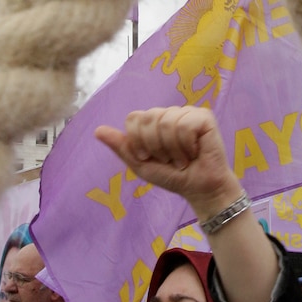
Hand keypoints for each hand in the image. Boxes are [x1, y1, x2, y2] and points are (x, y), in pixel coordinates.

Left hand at [95, 106, 241, 220]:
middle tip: (168, 159)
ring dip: (172, 149)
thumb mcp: (141, 165)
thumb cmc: (173, 177)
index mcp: (153, 122)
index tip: (149, 157)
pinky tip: (194, 152)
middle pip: (148, 118)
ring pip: (166, 122)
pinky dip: (186, 146)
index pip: (134, 118)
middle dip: (155, 146)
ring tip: (182, 159)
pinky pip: (184, 126)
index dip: (138, 141)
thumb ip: (121, 147)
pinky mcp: (204, 117)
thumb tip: (97, 131)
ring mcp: (187, 113)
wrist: (199, 189)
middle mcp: (169, 113)